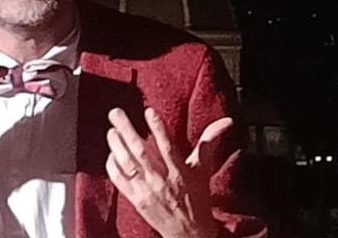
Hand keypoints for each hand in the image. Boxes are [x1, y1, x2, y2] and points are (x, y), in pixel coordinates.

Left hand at [105, 107, 232, 237]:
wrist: (189, 234)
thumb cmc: (196, 198)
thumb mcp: (203, 170)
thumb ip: (209, 143)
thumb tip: (226, 121)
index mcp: (180, 172)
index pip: (168, 147)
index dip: (159, 128)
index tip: (149, 111)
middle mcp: (162, 181)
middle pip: (142, 153)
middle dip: (127, 131)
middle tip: (115, 113)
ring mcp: (147, 191)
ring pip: (129, 165)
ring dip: (117, 146)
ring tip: (111, 130)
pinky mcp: (136, 200)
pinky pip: (120, 181)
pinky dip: (113, 166)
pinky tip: (111, 153)